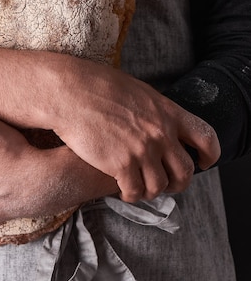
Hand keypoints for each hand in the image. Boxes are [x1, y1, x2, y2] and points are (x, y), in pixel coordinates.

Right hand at [51, 58, 220, 202]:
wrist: (70, 92)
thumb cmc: (97, 86)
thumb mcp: (137, 92)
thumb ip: (154, 111)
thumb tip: (160, 122)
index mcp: (168, 112)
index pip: (206, 137)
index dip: (209, 155)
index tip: (203, 162)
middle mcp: (160, 132)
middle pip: (185, 171)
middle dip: (178, 183)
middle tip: (167, 184)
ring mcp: (142, 150)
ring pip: (159, 186)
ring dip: (149, 191)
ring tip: (138, 187)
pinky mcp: (121, 164)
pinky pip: (134, 191)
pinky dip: (129, 194)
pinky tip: (121, 189)